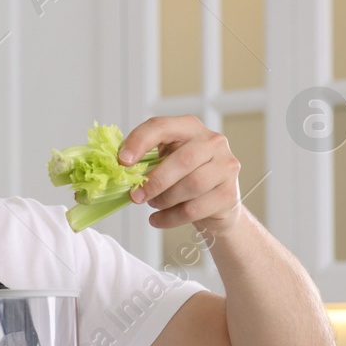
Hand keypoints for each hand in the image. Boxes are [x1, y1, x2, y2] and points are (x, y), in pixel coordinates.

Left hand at [119, 115, 243, 238]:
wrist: (216, 206)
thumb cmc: (184, 180)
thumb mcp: (166, 162)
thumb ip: (146, 161)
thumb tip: (116, 170)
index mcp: (190, 127)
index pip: (162, 126)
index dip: (140, 142)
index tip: (122, 161)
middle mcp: (213, 142)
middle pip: (183, 159)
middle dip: (155, 181)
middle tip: (136, 196)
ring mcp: (226, 166)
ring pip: (192, 185)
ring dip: (165, 200)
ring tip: (153, 205)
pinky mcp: (230, 193)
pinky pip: (195, 208)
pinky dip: (170, 218)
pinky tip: (158, 220)